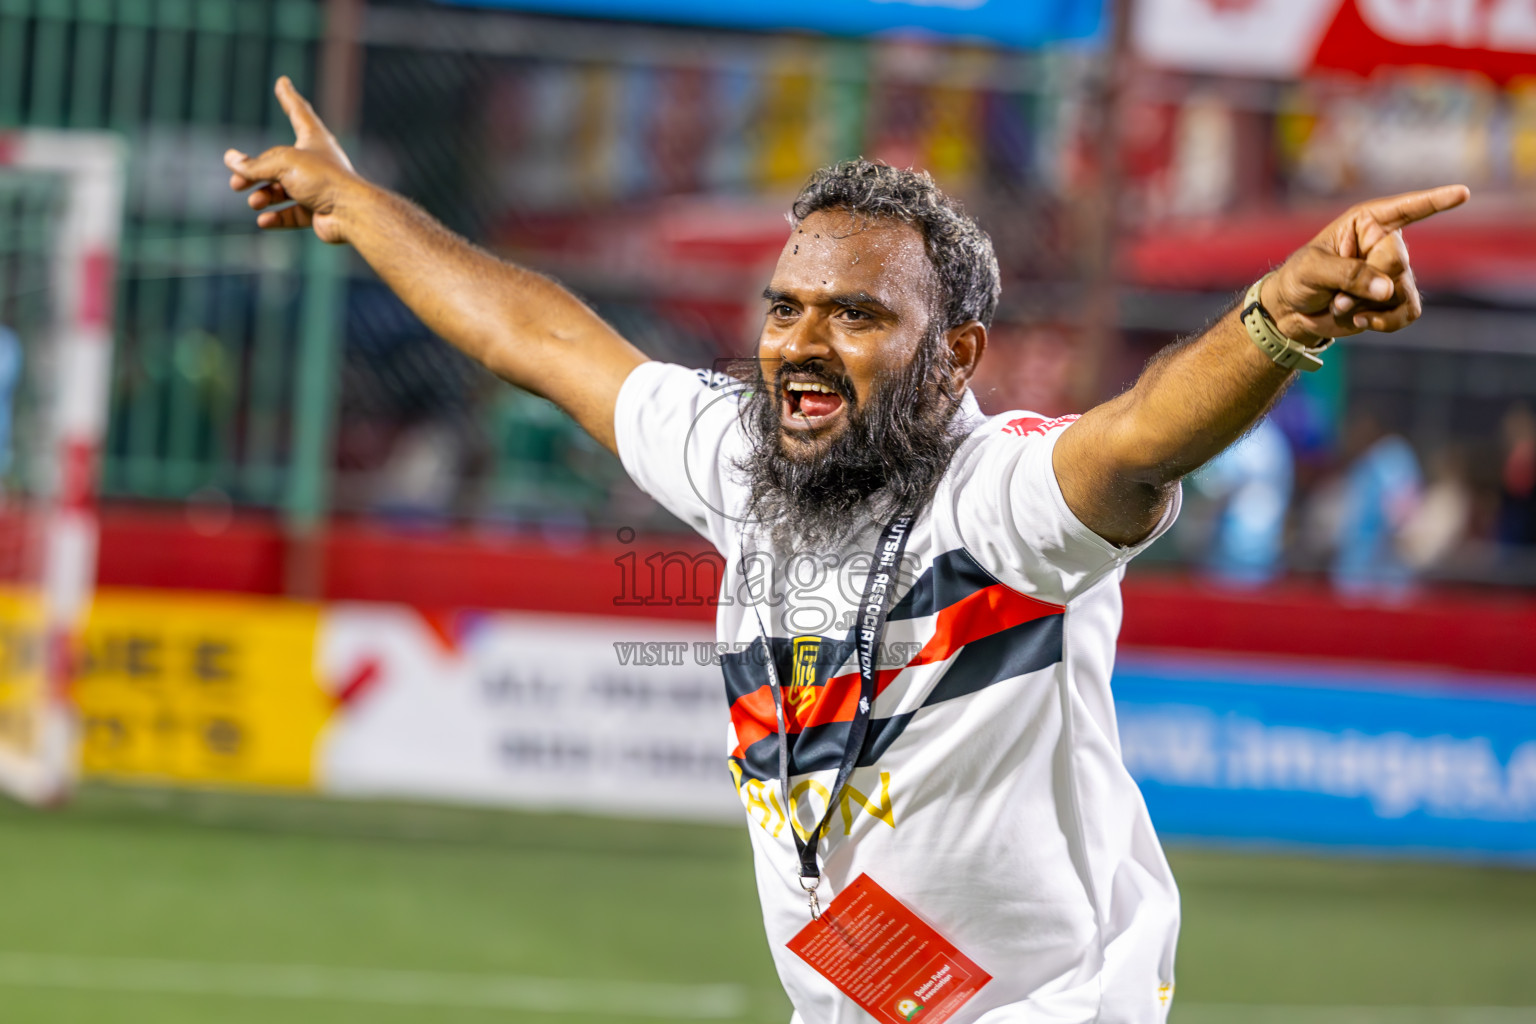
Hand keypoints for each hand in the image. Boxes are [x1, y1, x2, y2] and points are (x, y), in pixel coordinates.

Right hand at [224, 76, 361, 243]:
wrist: (351, 213)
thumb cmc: (322, 179)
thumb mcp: (282, 163)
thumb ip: (254, 164)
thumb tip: (230, 161)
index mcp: (314, 140)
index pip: (298, 112)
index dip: (289, 97)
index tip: (283, 82)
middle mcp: (316, 162)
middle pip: (278, 163)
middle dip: (255, 173)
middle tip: (235, 183)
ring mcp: (317, 188)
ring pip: (283, 191)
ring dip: (264, 196)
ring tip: (254, 201)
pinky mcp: (318, 211)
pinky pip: (292, 214)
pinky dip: (276, 217)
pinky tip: (263, 221)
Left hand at [1259, 184, 1469, 345]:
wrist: (1292, 311)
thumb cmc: (1298, 279)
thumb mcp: (1313, 270)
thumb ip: (1348, 274)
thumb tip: (1387, 289)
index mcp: (1366, 222)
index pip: (1406, 208)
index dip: (1434, 201)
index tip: (1462, 193)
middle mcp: (1384, 244)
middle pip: (1396, 261)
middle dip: (1365, 283)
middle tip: (1336, 296)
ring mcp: (1392, 273)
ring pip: (1401, 291)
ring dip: (1367, 306)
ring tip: (1339, 307)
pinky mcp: (1394, 300)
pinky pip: (1409, 312)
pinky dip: (1386, 322)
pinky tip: (1362, 323)